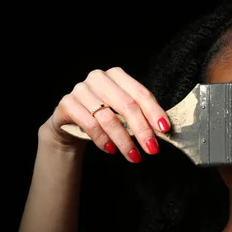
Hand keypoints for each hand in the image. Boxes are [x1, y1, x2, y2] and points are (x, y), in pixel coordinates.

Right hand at [43, 67, 170, 161]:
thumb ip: (141, 116)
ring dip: (124, 140)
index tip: (164, 129)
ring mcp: (81, 89)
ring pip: (108, 117)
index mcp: (117, 76)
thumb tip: (163, 130)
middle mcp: (99, 78)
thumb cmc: (103, 116)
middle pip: (127, 105)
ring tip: (134, 156)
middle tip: (152, 149)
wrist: (71, 122)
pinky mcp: (67, 103)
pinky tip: (112, 150)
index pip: (141, 94)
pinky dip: (103, 140)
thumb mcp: (123, 113)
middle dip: (142, 130)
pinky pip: (90, 124)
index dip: (154, 112)